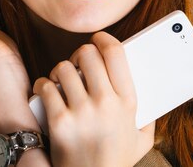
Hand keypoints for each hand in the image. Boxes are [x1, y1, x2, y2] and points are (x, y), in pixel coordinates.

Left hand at [33, 31, 154, 166]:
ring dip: (59, 71)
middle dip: (80, 55)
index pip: (115, 53)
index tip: (97, 39)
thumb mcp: (142, 139)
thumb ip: (147, 115)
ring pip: (63, 67)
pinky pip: (46, 87)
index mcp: (128, 102)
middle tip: (77, 64)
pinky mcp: (60, 122)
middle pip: (87, 54)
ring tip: (60, 81)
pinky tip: (46, 92)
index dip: (104, 38)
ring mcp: (82, 112)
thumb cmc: (115, 161)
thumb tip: (150, 92)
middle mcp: (106, 103)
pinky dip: (43, 86)